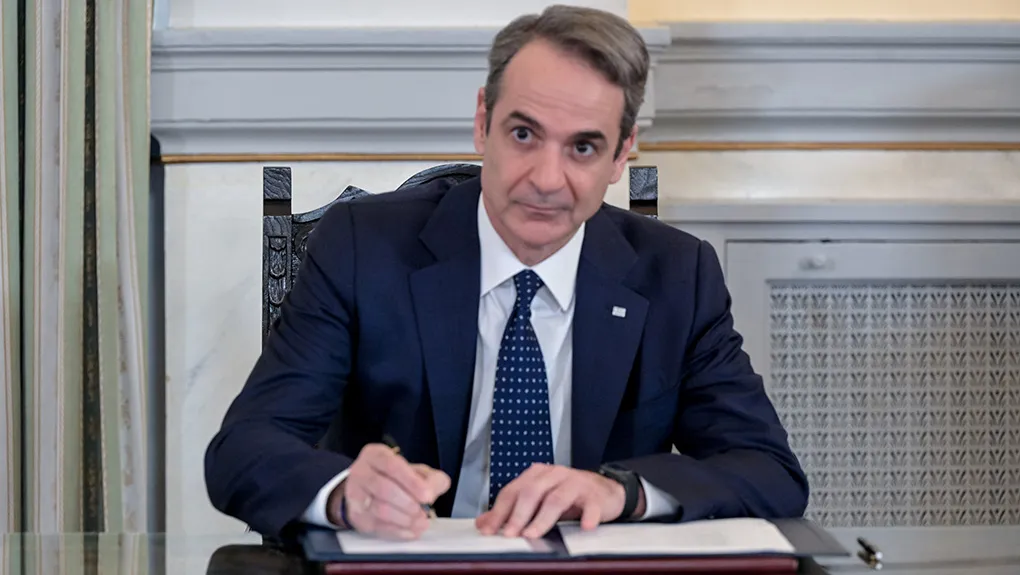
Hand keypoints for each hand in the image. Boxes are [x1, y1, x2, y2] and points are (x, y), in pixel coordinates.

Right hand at [327, 444, 450, 539]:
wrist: (368, 491)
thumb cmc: (394, 479)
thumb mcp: (415, 471)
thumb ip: (430, 478)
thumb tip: (433, 491)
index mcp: (376, 455)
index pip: (392, 466)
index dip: (411, 482)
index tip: (428, 496)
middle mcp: (361, 472)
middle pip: (384, 488)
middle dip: (408, 503)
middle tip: (423, 512)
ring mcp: (354, 495)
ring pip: (379, 509)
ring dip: (404, 519)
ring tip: (420, 522)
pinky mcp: (356, 516)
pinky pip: (377, 527)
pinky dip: (398, 531)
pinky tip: (411, 531)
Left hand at [475, 463, 644, 538]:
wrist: (604, 491)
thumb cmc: (568, 496)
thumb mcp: (538, 500)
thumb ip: (511, 510)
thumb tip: (483, 522)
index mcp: (537, 475)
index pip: (513, 491)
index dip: (500, 511)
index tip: (489, 529)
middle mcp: (554, 475)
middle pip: (532, 493)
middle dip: (518, 515)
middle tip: (510, 534)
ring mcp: (575, 483)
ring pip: (556, 499)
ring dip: (543, 518)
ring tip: (533, 533)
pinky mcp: (595, 496)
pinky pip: (591, 505)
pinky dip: (587, 516)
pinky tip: (584, 526)